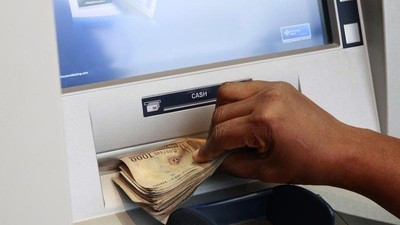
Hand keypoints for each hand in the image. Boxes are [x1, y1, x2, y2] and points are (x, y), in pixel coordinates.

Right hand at [193, 80, 348, 184]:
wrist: (340, 150)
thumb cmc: (313, 160)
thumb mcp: (268, 171)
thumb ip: (236, 164)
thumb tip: (221, 158)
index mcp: (263, 121)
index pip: (222, 133)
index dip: (210, 149)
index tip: (205, 155)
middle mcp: (266, 98)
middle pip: (221, 112)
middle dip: (214, 133)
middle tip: (218, 147)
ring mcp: (273, 89)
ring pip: (228, 92)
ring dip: (222, 111)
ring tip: (229, 128)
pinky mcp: (278, 86)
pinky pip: (246, 86)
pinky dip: (238, 100)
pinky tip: (243, 115)